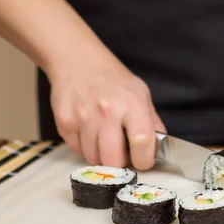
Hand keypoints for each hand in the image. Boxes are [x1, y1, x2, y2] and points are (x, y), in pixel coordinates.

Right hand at [49, 45, 164, 169]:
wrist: (77, 60)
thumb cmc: (113, 81)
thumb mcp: (141, 95)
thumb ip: (152, 124)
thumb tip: (158, 152)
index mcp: (132, 104)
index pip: (142, 143)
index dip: (144, 160)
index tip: (142, 160)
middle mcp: (106, 111)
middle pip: (114, 161)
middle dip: (120, 163)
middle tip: (121, 153)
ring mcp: (83, 118)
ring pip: (94, 159)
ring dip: (101, 156)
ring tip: (104, 139)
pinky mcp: (65, 123)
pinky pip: (78, 151)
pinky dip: (86, 148)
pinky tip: (90, 132)